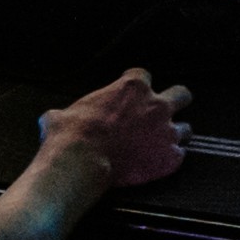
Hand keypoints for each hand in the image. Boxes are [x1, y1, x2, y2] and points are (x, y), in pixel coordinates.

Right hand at [40, 67, 192, 193]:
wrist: (81, 161)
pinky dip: (168, 160)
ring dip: (174, 135)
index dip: (136, 85)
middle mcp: (156, 105)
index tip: (130, 95)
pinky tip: (156, 164)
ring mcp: (167, 132)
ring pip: (186, 129)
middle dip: (175, 102)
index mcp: (132, 88)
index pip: (144, 75)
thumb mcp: (61, 115)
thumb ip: (68, 113)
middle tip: (162, 113)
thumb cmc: (71, 135)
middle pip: (182, 95)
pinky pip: (179, 156)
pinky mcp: (170, 157)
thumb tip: (53, 119)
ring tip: (160, 145)